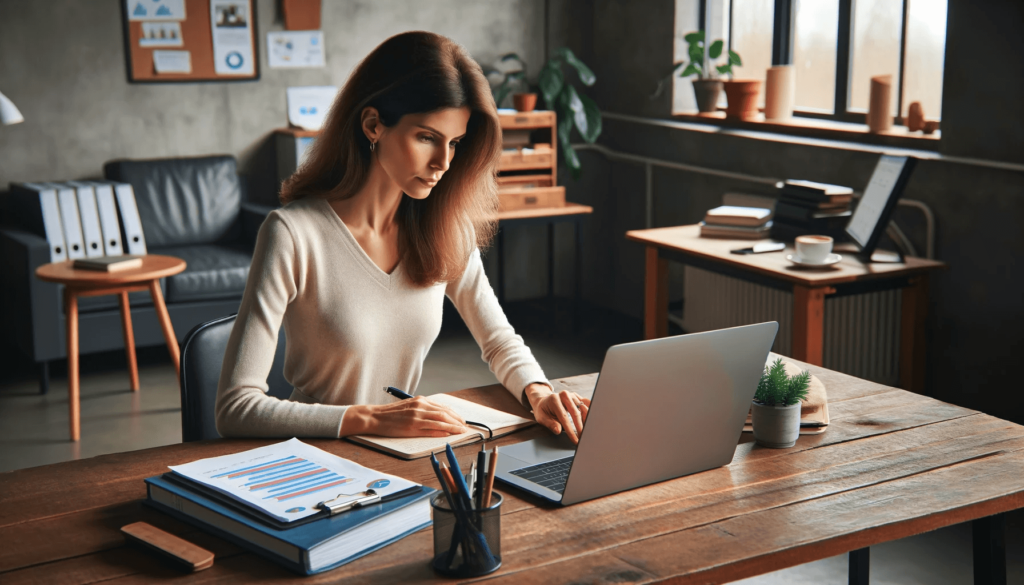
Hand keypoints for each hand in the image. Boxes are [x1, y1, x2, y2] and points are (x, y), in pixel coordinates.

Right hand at [340, 396, 469, 437]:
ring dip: (454, 427)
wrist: (375, 417)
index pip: (443, 407)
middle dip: (458, 420)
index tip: (462, 420)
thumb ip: (423, 409)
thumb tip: (439, 416)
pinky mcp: (412, 427)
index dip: (455, 414)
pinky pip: (431, 430)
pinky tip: (449, 434)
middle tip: (466, 427)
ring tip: (462, 431)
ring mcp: (416, 417)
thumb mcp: (409, 406)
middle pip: (445, 413)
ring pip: (441, 421)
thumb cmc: (391, 414)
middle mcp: (420, 406)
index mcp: (420, 400)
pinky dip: (442, 432)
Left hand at [524, 383, 590, 444]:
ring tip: (586, 431)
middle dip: (580, 427)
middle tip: (582, 438)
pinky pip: (586, 404)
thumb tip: (558, 430)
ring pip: (583, 409)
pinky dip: (589, 413)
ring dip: (586, 421)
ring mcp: (571, 395)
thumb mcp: (541, 418)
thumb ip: (550, 424)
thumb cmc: (543, 411)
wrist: (544, 401)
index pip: (564, 417)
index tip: (575, 440)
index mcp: (554, 399)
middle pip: (575, 413)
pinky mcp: (577, 396)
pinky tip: (590, 421)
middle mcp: (564, 395)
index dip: (570, 430)